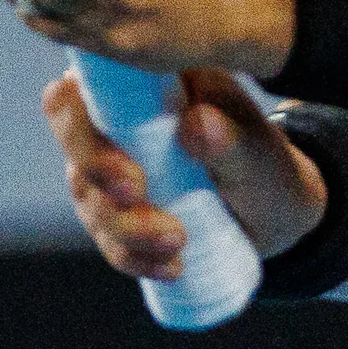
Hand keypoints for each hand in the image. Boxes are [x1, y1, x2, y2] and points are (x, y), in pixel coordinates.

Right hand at [46, 67, 327, 279]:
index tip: (120, 146)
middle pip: (71, 136)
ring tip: (176, 241)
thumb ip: (231, 137)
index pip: (83, 82)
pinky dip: (132, 256)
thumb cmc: (265, 164)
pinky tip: (169, 266)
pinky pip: (106, 238)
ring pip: (87, 194)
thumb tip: (198, 122)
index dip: (77, 112)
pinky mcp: (118, 213)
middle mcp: (115, 120)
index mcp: (144, 81)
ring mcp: (111, 168)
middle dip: (97, 170)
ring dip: (123, 225)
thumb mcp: (257, 150)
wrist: (276, 214)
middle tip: (137, 192)